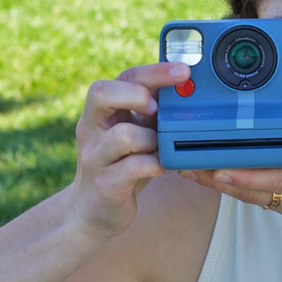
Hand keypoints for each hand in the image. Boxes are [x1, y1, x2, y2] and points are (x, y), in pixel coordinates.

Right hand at [66, 62, 188, 237]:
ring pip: (124, 135)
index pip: (123, 77)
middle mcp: (92, 128)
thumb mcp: (136, 132)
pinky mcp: (105, 183)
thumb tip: (189, 89)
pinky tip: (163, 167)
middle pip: (101, 93)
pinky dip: (156, 165)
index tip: (183, 71)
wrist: (94, 210)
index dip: (154, 71)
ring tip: (162, 148)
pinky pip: (134, 167)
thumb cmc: (122, 165)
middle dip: (137, 95)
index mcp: (102, 110)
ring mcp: (95, 156)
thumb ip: (152, 112)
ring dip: (153, 139)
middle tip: (158, 109)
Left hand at [180, 86, 281, 264]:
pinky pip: (267, 203)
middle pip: (253, 190)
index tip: (217, 165)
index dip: (244, 174)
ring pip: (255, 198)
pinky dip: (245, 191)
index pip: (277, 178)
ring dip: (224, 186)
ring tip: (193, 171)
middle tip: (185, 164)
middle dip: (217, 178)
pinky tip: (227, 180)